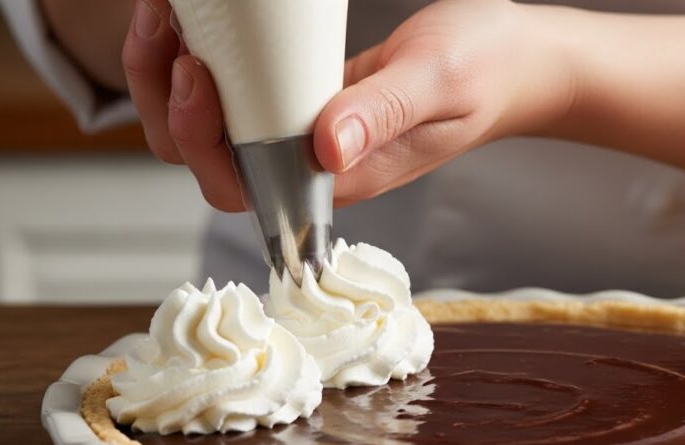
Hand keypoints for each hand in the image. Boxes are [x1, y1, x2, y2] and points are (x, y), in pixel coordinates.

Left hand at [123, 0, 575, 210]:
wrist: (517, 61)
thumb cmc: (486, 73)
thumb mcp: (436, 83)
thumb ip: (381, 114)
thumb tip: (322, 149)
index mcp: (341, 175)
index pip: (242, 187)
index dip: (200, 140)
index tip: (200, 74)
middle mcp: (315, 162)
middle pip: (211, 160)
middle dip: (168, 102)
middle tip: (167, 30)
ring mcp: (311, 131)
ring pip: (217, 127)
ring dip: (175, 78)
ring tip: (170, 17)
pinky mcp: (311, 100)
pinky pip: (244, 94)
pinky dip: (209, 60)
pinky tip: (202, 22)